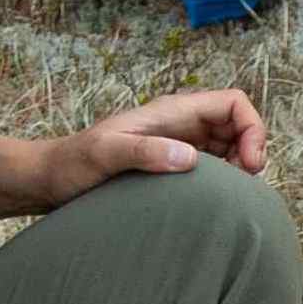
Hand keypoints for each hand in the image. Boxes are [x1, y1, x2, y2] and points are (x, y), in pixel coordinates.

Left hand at [45, 88, 269, 201]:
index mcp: (172, 112)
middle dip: (252, 151)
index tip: (247, 163)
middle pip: (239, 125)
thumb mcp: (105, 155)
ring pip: (231, 147)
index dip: (252, 128)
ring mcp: (178, 144)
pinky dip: (225, 181)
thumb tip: (191, 157)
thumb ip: (145, 152)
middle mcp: (181, 124)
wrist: (50, 179)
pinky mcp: (172, 165)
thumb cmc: (73, 164)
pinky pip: (214, 167)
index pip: (234, 102)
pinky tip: (214, 201)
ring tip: (230, 194)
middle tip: (242, 184)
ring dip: (241, 169)